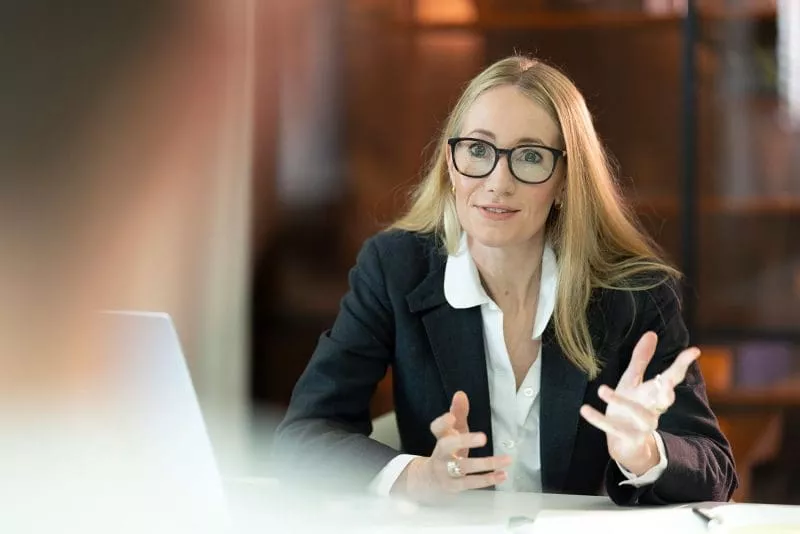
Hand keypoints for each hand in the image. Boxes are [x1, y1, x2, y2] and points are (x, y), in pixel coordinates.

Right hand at [392, 391, 510, 502]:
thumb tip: (460, 394)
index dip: (443, 423)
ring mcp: (446, 471)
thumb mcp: (452, 432)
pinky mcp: (454, 486)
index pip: (437, 428)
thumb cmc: (446, 452)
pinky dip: (488, 479)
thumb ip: (458, 412)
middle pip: (447, 446)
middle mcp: (440, 454)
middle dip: (464, 441)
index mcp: (441, 438)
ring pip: (464, 467)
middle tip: (483, 437)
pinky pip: (471, 483)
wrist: (428, 481)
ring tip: (507, 459)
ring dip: (486, 463)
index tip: (452, 416)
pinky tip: (503, 474)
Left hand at [579, 332, 699, 475]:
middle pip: (664, 400)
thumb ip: (641, 359)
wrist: (625, 444)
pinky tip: (584, 409)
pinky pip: (613, 428)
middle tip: (665, 381)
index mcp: (654, 394)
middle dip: (666, 392)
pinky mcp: (626, 438)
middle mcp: (652, 410)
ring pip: (638, 415)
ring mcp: (641, 426)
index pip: (672, 378)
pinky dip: (598, 420)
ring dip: (620, 402)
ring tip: (601, 389)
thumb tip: (651, 333)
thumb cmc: (629, 407)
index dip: (682, 365)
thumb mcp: (633, 381)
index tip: (694, 350)